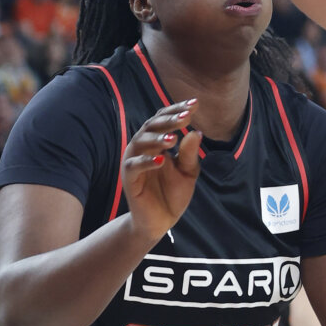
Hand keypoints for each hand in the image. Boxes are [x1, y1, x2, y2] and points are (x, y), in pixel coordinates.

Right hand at [121, 101, 201, 243]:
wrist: (161, 221)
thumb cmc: (173, 193)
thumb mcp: (188, 172)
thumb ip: (190, 153)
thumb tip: (196, 131)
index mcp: (158, 142)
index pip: (165, 119)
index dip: (178, 110)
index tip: (195, 103)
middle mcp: (143, 147)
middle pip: (152, 126)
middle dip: (170, 120)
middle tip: (187, 116)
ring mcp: (135, 162)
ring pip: (141, 141)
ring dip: (158, 138)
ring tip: (174, 138)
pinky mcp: (129, 179)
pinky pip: (134, 166)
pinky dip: (146, 160)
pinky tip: (161, 159)